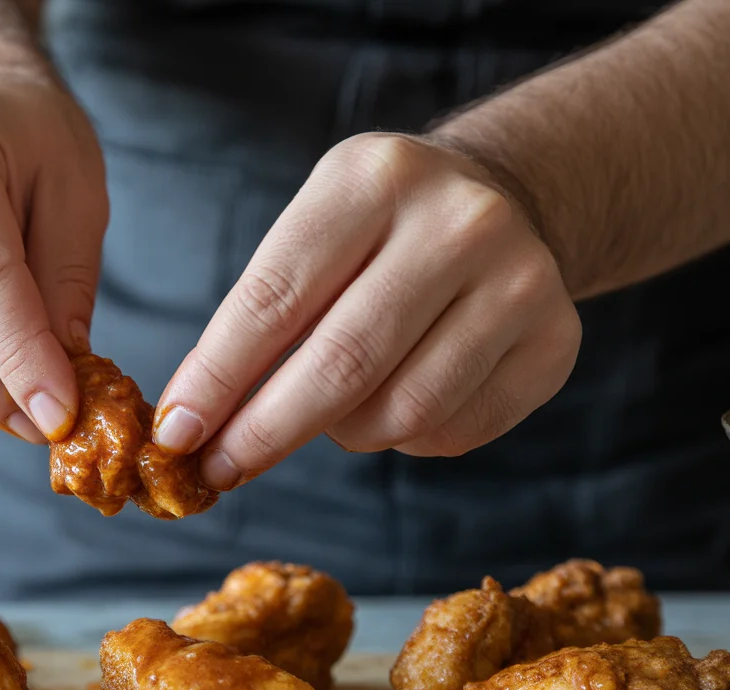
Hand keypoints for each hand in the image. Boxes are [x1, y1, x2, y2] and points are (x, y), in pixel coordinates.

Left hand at [154, 134, 581, 489]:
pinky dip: (404, 438)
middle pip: (341, 365)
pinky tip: (399, 396)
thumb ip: (256, 319)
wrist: (505, 200)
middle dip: (265, 431)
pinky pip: (451, 433)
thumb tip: (192, 424)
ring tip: (332, 408)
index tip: (175, 436)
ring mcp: (519, 281)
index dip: (218, 379)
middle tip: (220, 469)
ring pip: (401, 412)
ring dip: (344, 433)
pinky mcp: (555, 342)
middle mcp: (458, 222)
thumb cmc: (377, 234)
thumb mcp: (313, 236)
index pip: (274, 299)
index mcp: (372, 180)